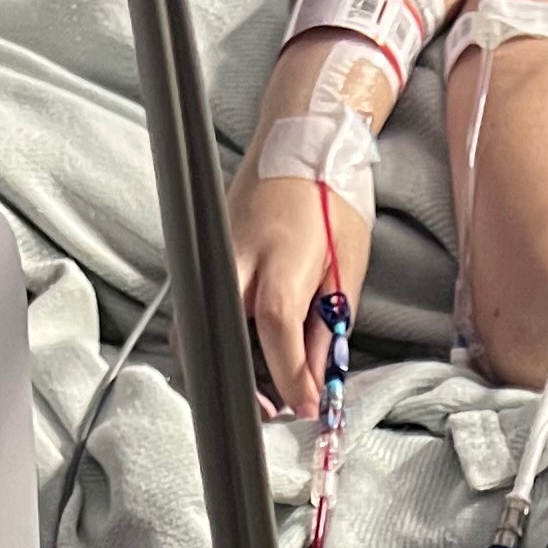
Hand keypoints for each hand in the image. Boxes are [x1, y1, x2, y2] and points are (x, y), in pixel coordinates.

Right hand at [225, 160, 364, 419]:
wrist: (300, 137)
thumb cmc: (330, 196)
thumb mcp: (347, 263)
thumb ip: (327, 324)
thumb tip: (318, 376)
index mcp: (281, 257)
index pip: (276, 332)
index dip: (290, 380)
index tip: (305, 408)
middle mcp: (238, 258)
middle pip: (217, 338)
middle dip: (238, 384)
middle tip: (270, 410)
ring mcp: (214, 254)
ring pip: (200, 329)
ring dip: (224, 366)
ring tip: (260, 391)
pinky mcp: (205, 253)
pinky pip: (202, 309)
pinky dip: (218, 339)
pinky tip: (244, 354)